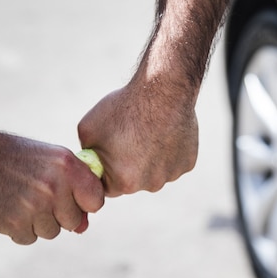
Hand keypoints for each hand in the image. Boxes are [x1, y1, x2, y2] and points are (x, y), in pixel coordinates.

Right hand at [0, 133, 103, 244]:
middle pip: (73, 221)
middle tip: (41, 195)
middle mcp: (53, 187)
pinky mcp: (15, 224)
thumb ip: (77, 189)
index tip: (73, 196)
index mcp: (68, 167)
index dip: (85, 202)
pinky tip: (13, 207)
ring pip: (52, 232)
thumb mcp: (55, 160)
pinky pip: (30, 238)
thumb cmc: (23, 159)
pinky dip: (22, 228)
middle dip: (61, 213)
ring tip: (25, 199)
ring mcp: (34, 207)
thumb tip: (82, 228)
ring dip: (40, 221)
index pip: (95, 202)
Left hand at [77, 69, 198, 196]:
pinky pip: (172, 163)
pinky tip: (164, 132)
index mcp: (124, 182)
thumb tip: (90, 161)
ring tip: (147, 133)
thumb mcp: (88, 130)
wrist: (164, 89)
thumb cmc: (124, 108)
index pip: (107, 188)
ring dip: (150, 159)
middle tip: (128, 139)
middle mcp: (150, 184)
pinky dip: (168, 152)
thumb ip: (88, 153)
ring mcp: (172, 175)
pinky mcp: (188, 163)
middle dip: (128, 166)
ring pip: (154, 172)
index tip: (107, 155)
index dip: (104, 171)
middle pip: (133, 182)